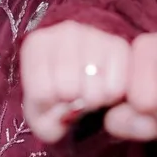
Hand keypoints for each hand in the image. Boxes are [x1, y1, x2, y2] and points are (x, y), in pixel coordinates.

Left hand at [20, 22, 131, 142]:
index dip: (49, 105)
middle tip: (76, 98)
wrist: (85, 79)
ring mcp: (95, 34)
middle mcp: (65, 31)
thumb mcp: (42, 118)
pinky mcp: (120, 44)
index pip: (41, 90)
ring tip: (90, 93)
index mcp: (36, 45)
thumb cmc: (57, 99)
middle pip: (68, 88)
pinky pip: (117, 87)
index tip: (53, 98)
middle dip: (73, 103)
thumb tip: (74, 110)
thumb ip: (48, 124)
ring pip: (94, 88)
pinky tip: (106, 88)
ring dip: (94, 101)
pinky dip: (112, 97)